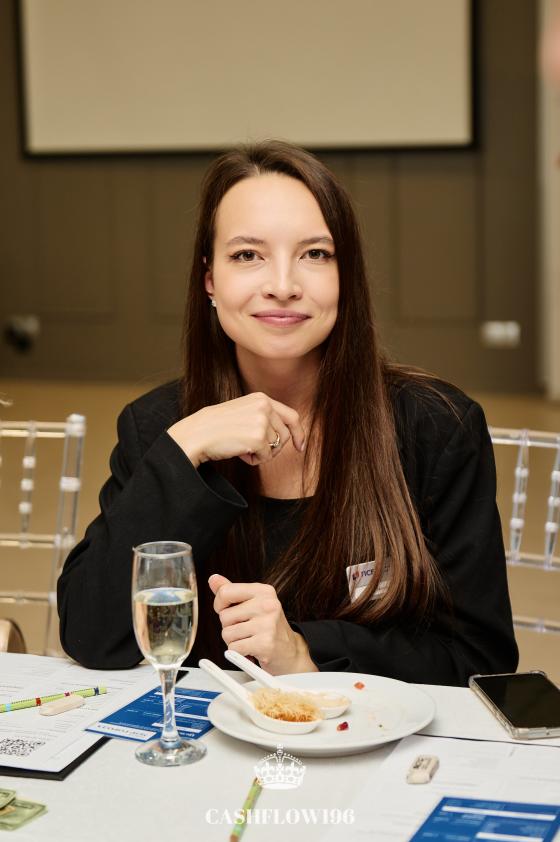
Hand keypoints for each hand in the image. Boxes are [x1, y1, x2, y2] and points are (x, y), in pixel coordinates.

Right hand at [167, 392, 304, 467]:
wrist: (198, 433)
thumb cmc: (217, 427)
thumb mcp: (243, 411)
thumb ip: (263, 416)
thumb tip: (286, 435)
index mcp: (261, 398)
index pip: (291, 416)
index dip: (298, 433)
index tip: (300, 446)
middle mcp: (265, 406)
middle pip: (285, 435)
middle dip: (274, 447)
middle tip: (254, 450)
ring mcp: (262, 421)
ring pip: (276, 447)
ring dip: (261, 453)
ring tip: (242, 448)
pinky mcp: (258, 437)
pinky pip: (266, 457)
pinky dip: (254, 460)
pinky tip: (240, 453)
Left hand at [208, 573, 317, 674]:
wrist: (291, 651)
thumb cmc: (268, 626)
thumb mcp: (253, 603)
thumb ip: (232, 591)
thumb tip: (213, 579)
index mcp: (263, 591)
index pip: (225, 592)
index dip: (220, 605)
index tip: (228, 611)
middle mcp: (267, 605)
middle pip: (224, 616)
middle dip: (230, 626)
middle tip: (247, 629)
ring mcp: (267, 624)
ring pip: (227, 633)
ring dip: (234, 641)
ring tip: (250, 639)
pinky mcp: (265, 644)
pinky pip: (233, 648)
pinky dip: (238, 653)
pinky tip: (251, 649)